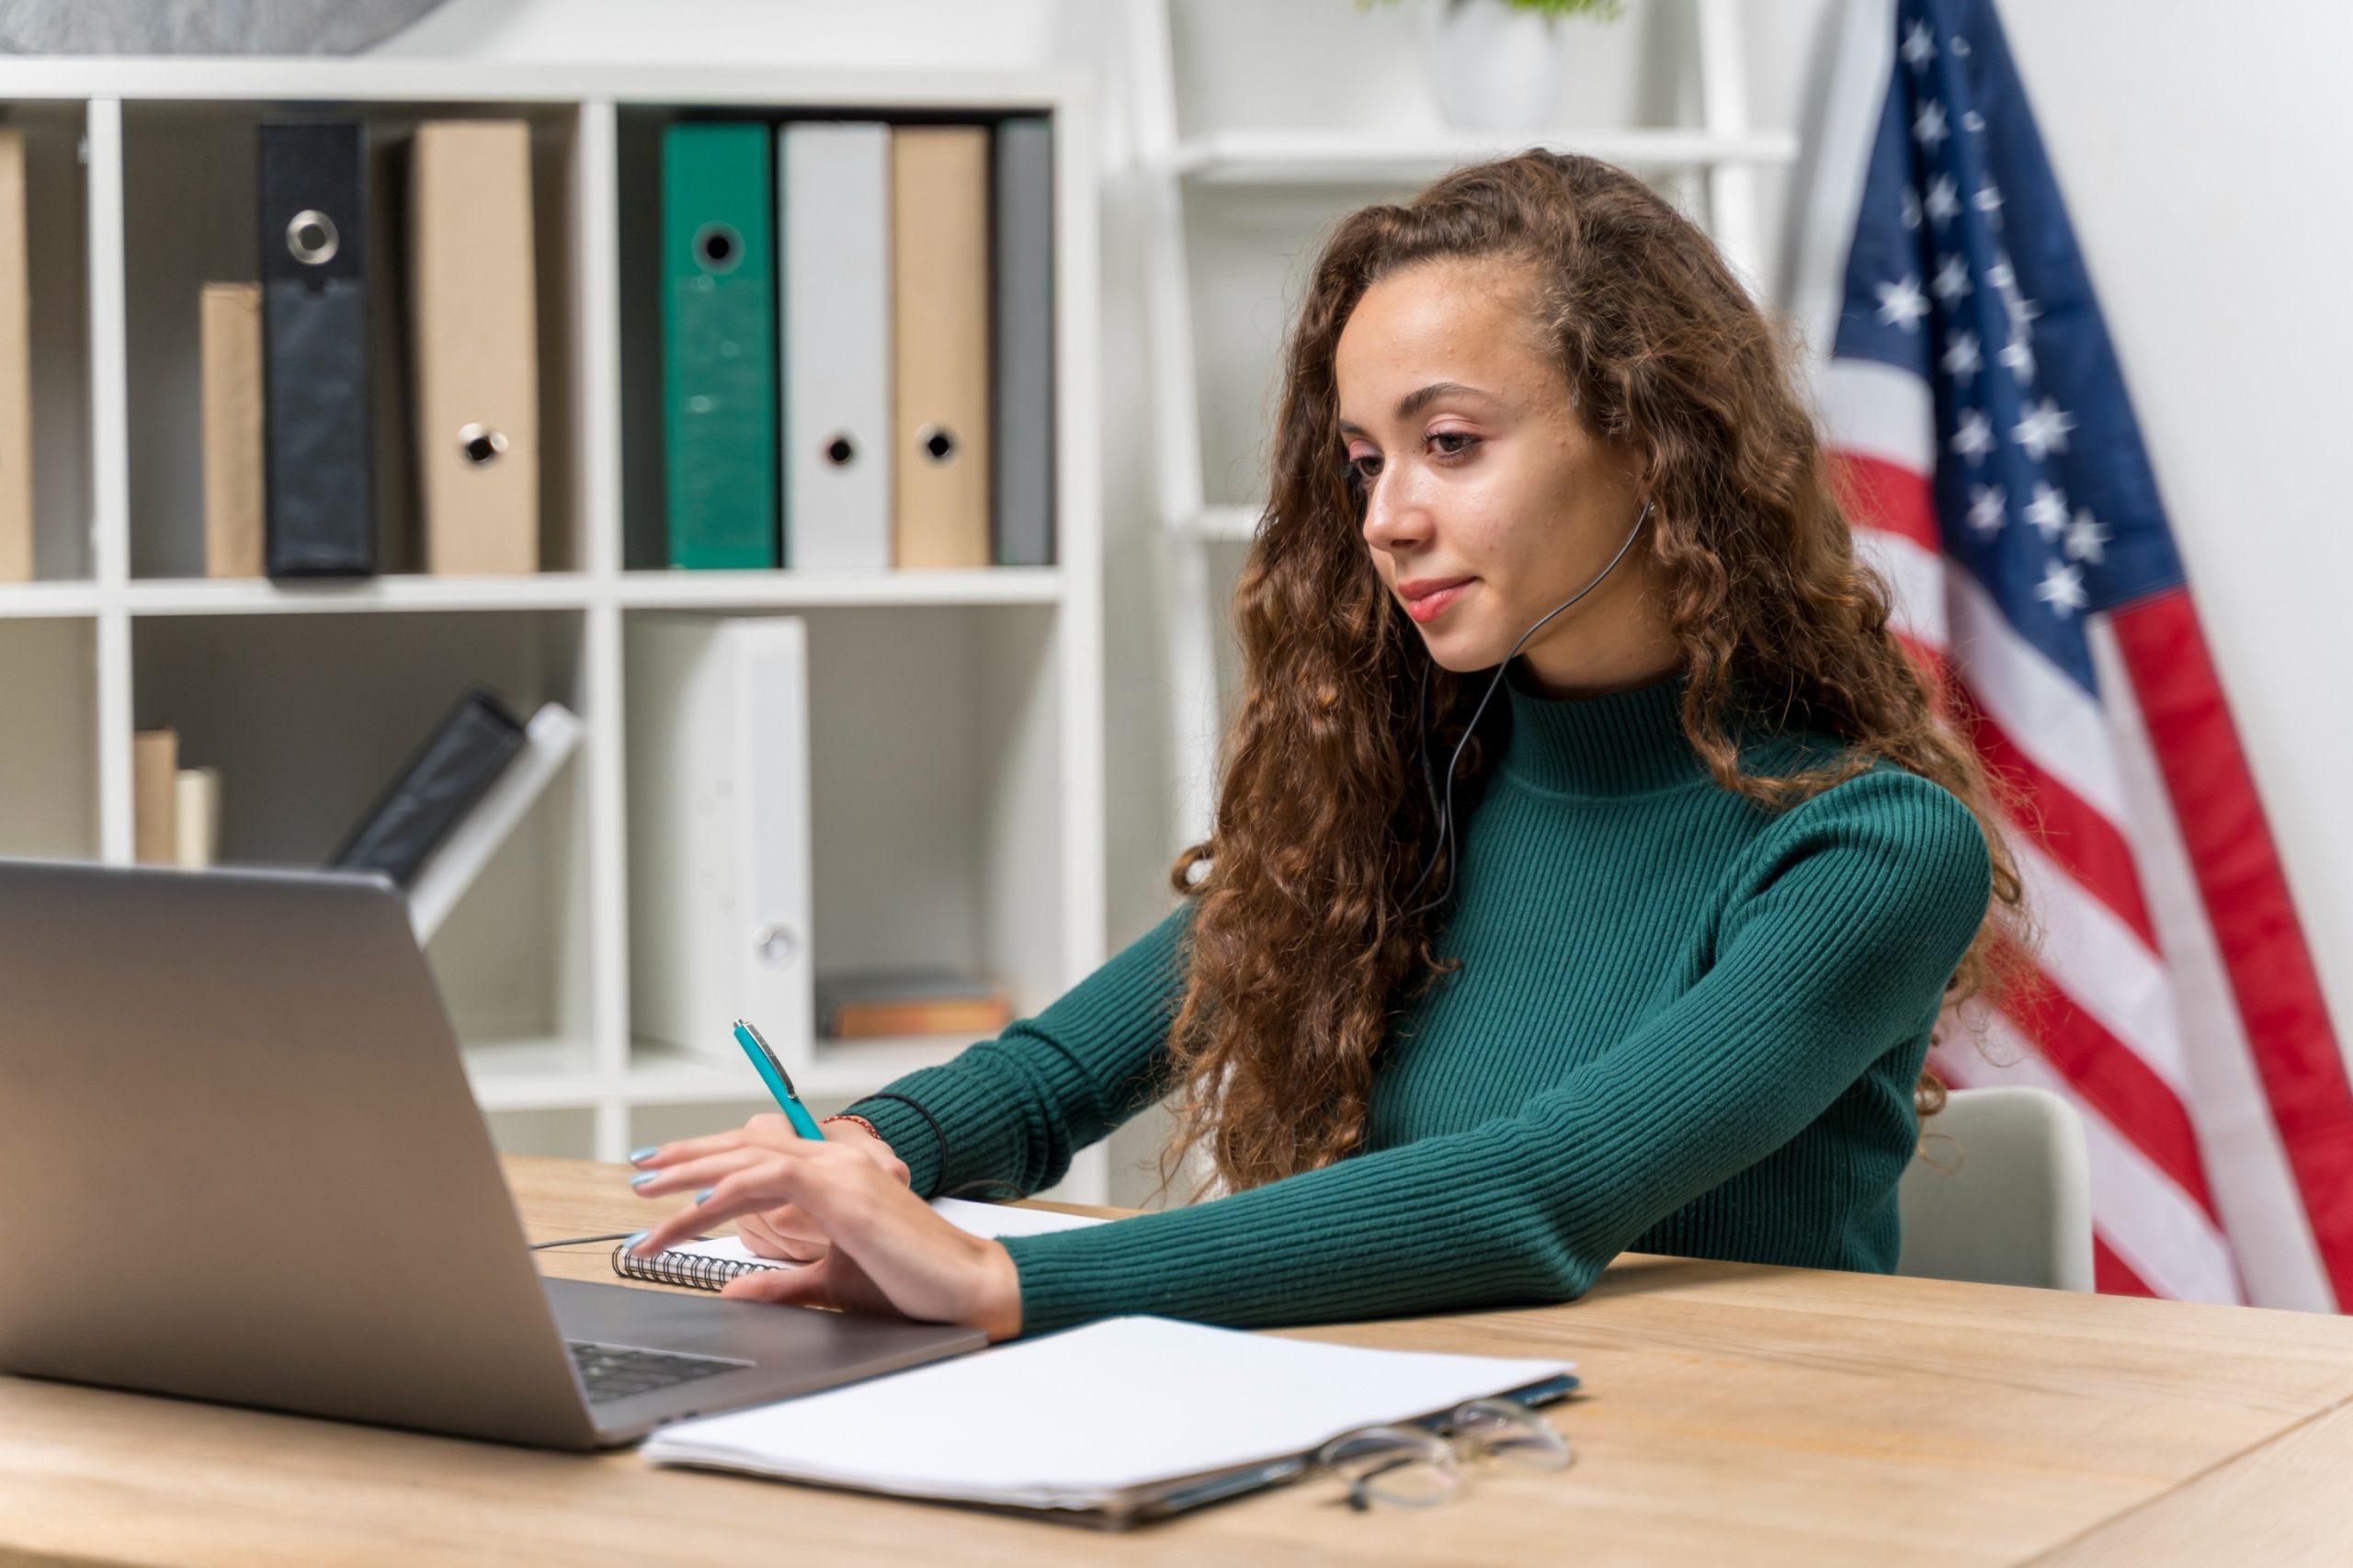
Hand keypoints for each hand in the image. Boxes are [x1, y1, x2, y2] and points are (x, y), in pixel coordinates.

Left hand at [625, 1125, 1022, 1341]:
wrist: (966, 1287)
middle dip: (683, 1160)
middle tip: (638, 1174)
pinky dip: (727, 1191)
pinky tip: (695, 1209)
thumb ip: (782, 1282)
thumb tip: (737, 1289)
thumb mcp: (829, 1280)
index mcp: (833, 1172)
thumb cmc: (910, 1282)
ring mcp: (839, 1168)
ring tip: (648, 1199)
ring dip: (691, 1179)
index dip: (705, 1159)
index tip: (662, 1176)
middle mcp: (834, 1158)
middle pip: (742, 1146)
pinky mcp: (842, 1190)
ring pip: (747, 1159)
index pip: (756, 1153)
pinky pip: (769, 1180)